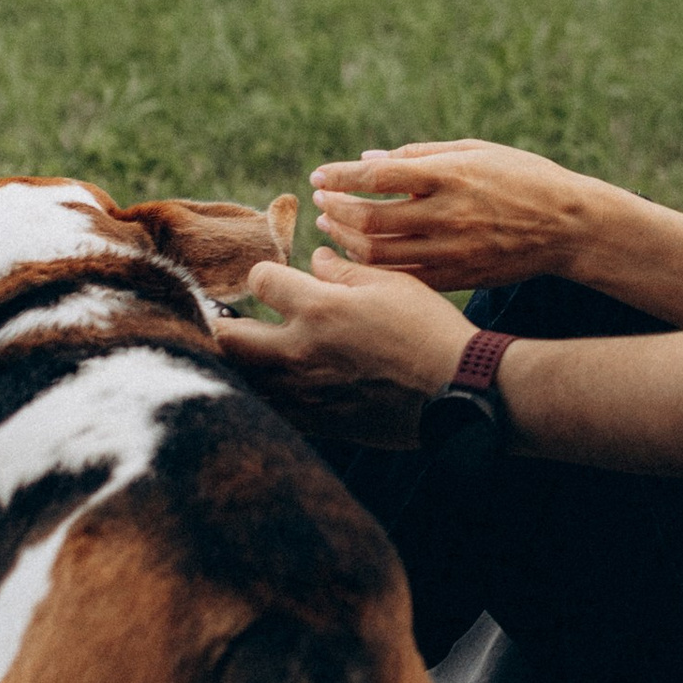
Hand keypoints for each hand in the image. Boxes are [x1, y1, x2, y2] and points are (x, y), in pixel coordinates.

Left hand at [212, 251, 473, 446]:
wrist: (458, 388)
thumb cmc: (428, 327)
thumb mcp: (391, 283)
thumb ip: (344, 270)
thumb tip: (316, 260)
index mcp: (318, 308)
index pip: (259, 279)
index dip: (263, 272)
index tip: (273, 276)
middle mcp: (300, 350)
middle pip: (229, 338)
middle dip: (224, 323)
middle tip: (230, 319)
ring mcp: (306, 391)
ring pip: (243, 379)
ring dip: (239, 364)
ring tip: (247, 354)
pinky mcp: (319, 422)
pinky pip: (272, 411)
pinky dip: (264, 397)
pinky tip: (273, 388)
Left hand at [308, 139, 593, 287]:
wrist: (569, 226)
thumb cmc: (523, 178)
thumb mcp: (477, 151)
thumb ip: (420, 155)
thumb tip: (369, 161)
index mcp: (451, 175)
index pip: (378, 178)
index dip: (340, 179)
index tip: (319, 178)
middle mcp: (447, 214)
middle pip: (369, 220)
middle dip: (335, 212)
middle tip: (322, 204)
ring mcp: (451, 250)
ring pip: (379, 255)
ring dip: (347, 242)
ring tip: (334, 229)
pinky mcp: (457, 277)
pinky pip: (402, 278)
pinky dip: (375, 269)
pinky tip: (364, 255)